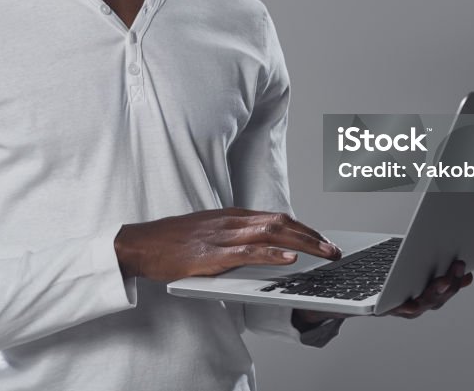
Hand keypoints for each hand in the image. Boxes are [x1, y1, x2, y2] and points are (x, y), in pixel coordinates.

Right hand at [114, 208, 341, 281]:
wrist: (139, 244)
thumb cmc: (170, 242)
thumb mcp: (206, 232)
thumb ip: (232, 236)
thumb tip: (258, 245)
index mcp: (230, 216)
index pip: (276, 217)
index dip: (304, 227)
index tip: (323, 239)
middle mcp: (230, 221)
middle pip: (281, 221)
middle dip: (312, 235)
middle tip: (334, 249)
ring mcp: (221, 236)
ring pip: (271, 232)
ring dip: (303, 242)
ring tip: (324, 253)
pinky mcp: (211, 254)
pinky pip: (247, 252)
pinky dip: (272, 253)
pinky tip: (289, 258)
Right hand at [293, 260, 473, 325]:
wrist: (334, 304)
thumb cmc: (335, 291)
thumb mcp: (334, 280)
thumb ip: (337, 269)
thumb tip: (332, 252)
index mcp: (377, 307)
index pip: (395, 308)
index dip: (407, 305)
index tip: (415, 303)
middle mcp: (396, 307)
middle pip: (423, 304)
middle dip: (436, 291)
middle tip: (445, 278)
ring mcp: (409, 302)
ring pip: (434, 299)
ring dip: (450, 285)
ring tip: (459, 267)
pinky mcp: (418, 293)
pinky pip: (440, 292)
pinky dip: (454, 283)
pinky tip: (465, 275)